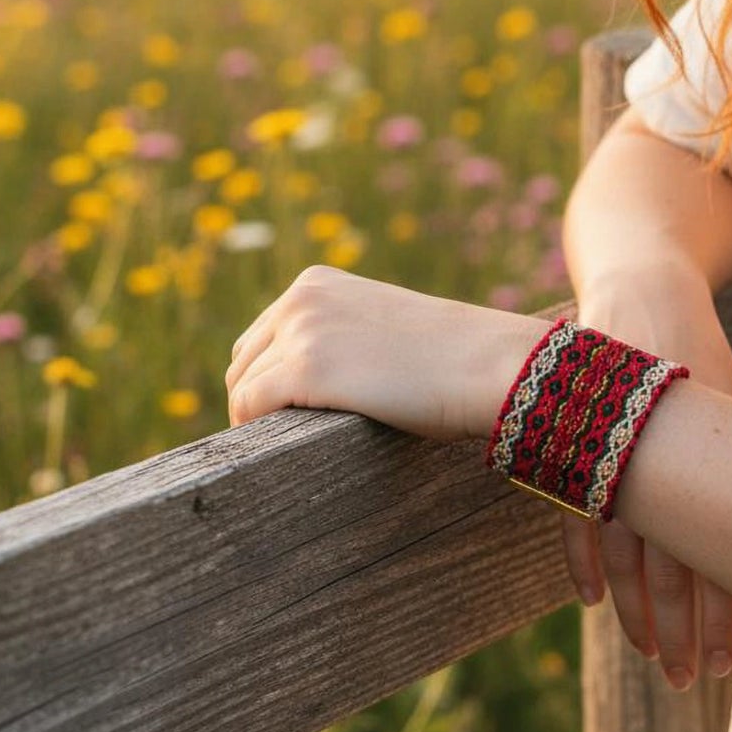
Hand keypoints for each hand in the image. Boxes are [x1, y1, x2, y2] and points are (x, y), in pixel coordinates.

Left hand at [225, 265, 549, 439]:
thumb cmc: (451, 356)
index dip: (266, 377)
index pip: (262, 335)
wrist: (487, 363)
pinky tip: (281, 448)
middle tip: (283, 438)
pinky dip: (255, 430)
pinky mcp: (304, 371)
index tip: (283, 413)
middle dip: (256, 399)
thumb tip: (313, 384)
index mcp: (316, 283)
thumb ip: (341, 337)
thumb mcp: (382, 327)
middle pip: (243, 361)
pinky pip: (250, 407)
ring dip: (258, 420)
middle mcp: (300, 299)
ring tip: (287, 447)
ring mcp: (300, 333)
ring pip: (243, 386)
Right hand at [562, 263, 731, 691]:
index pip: (717, 554)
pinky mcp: (571, 448)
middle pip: (670, 566)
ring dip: (636, 613)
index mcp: (706, 453)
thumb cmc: (697, 349)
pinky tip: (593, 603)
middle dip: (679, 631)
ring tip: (650, 659)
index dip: (720, 615)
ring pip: (624, 555)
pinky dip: (584, 561)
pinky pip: (575, 518)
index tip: (725, 666)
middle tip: (688, 683)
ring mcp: (607, 456)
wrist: (639, 289)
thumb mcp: (730, 402)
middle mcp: (658, 461)